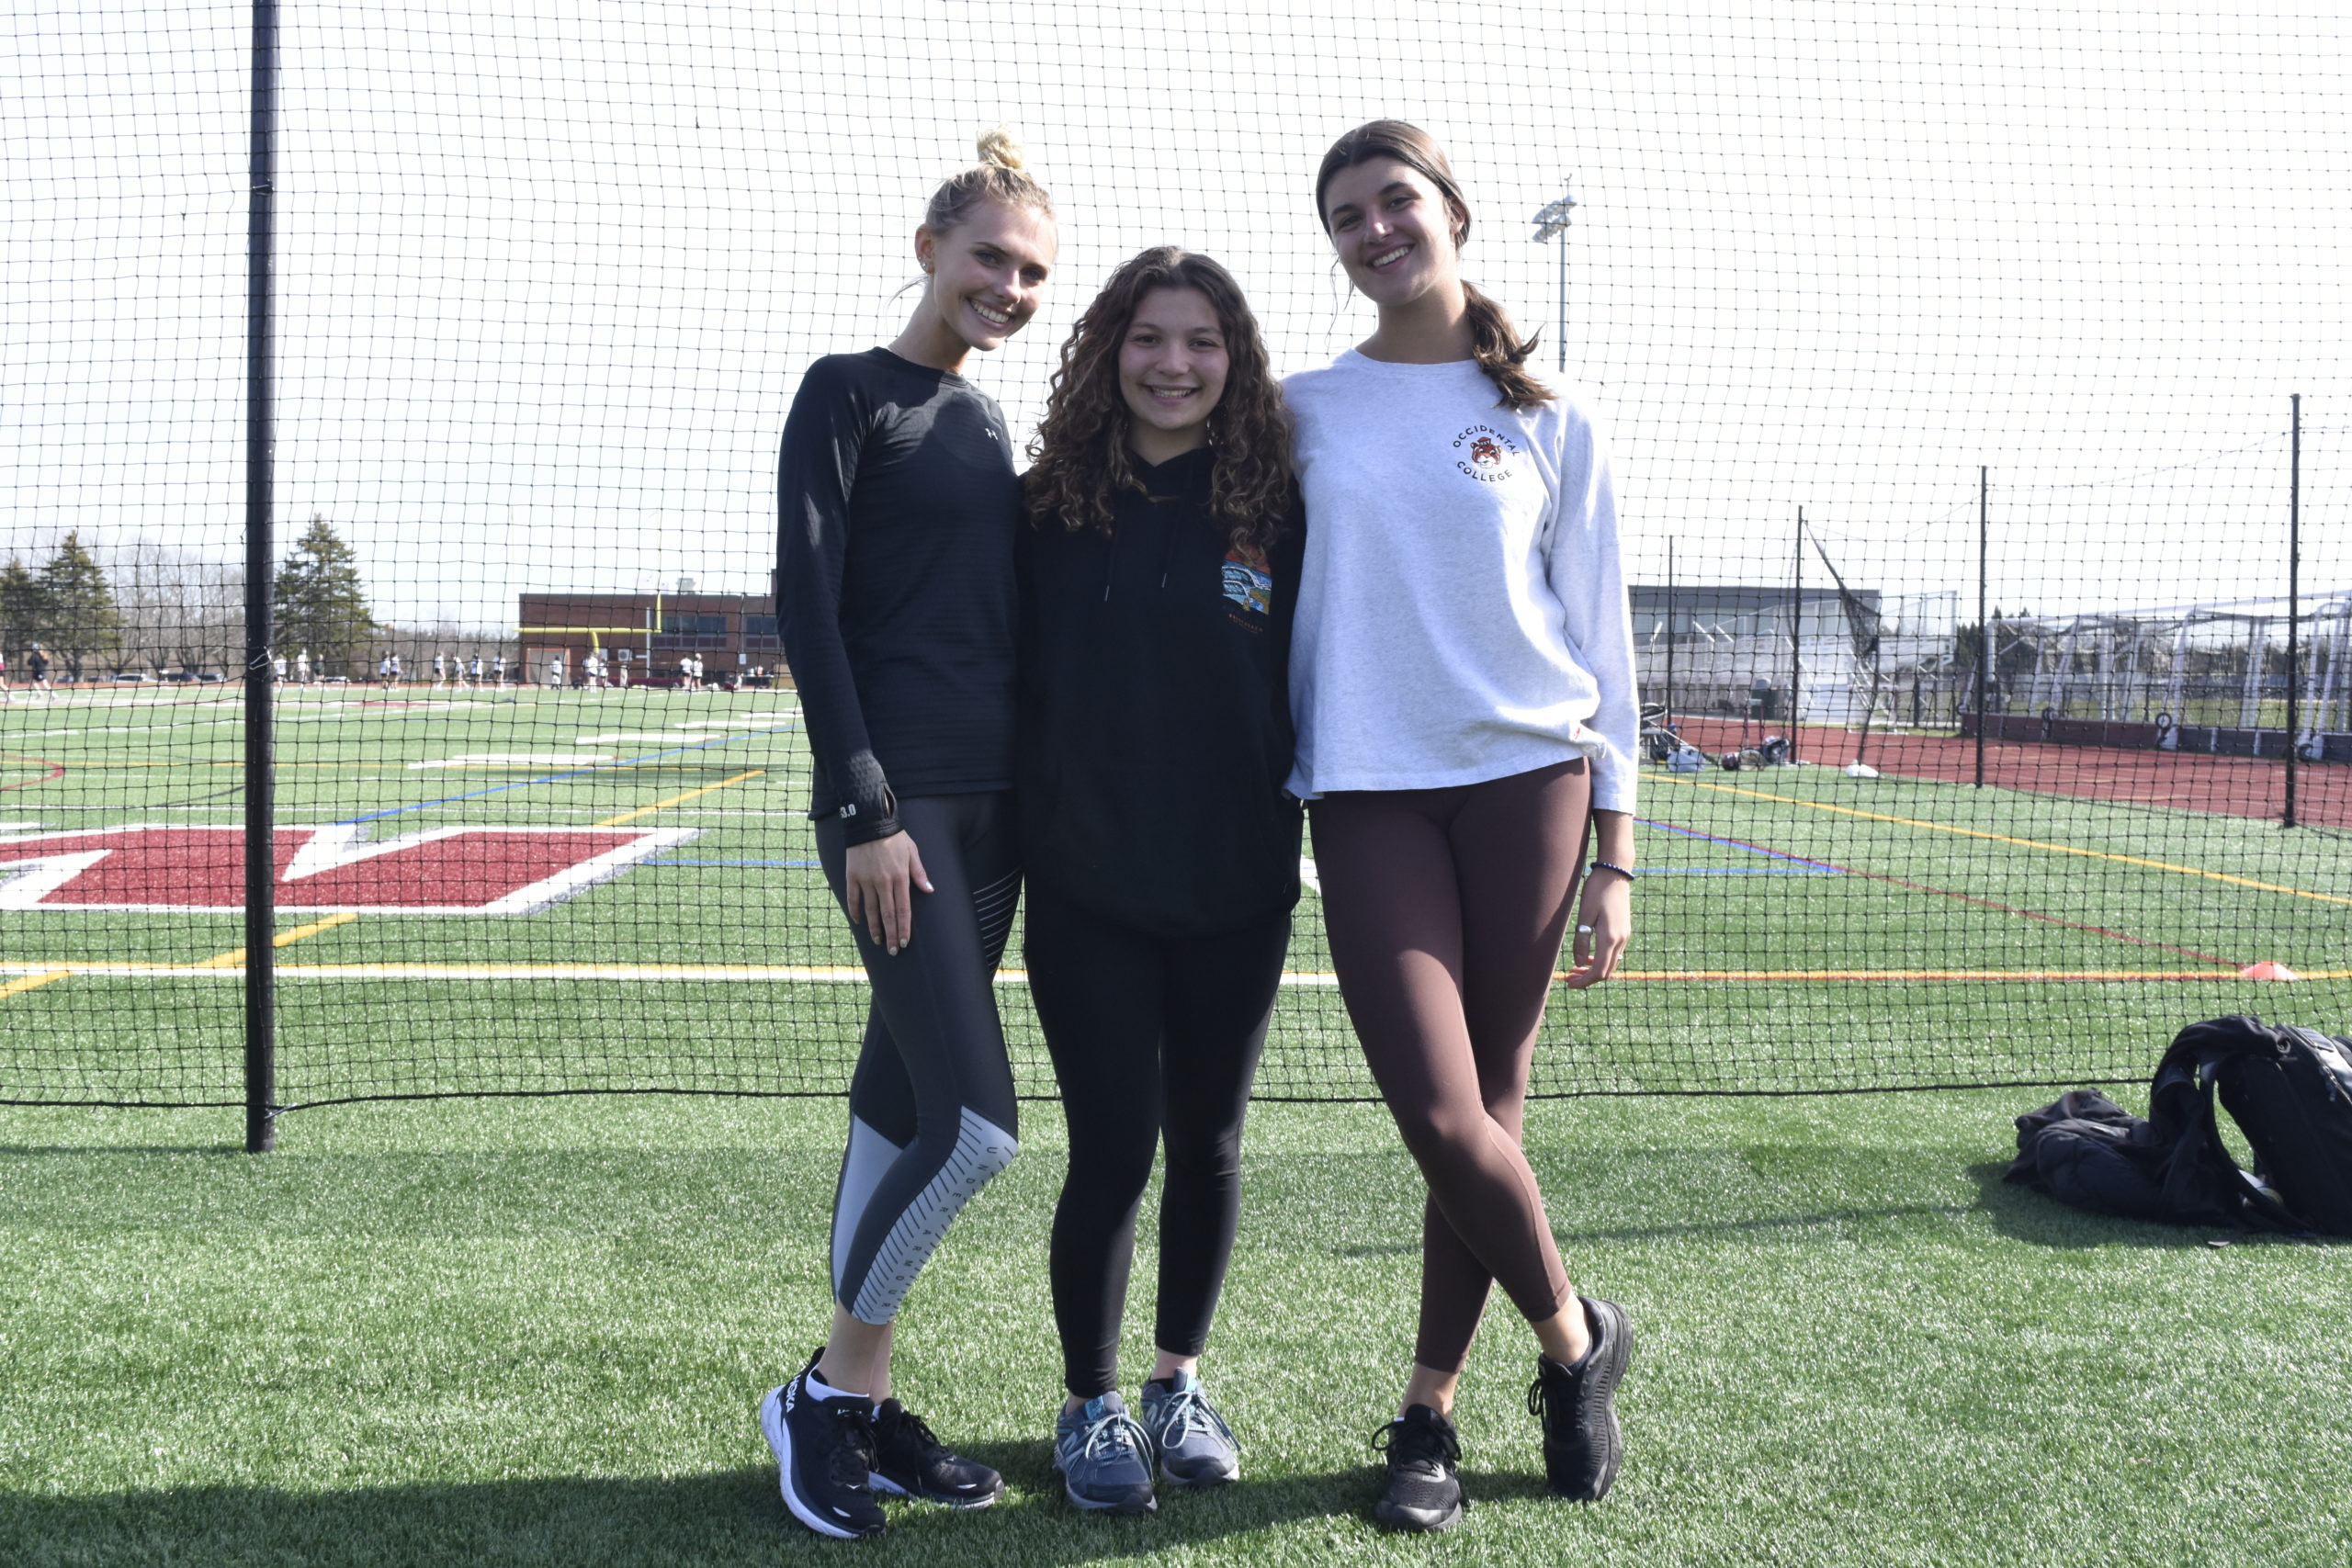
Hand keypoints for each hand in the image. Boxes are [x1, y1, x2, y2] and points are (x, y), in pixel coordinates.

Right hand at [843, 831, 931, 955]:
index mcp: (900, 877)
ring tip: (878, 941)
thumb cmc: (894, 837)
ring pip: (871, 910)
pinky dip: (855, 912)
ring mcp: (866, 880)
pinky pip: (853, 898)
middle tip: (893, 951)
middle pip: (887, 915)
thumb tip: (929, 890)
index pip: (903, 909)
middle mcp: (883, 882)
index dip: (904, 928)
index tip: (905, 942)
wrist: (869, 823)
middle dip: (891, 935)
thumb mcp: (912, 852)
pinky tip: (859, 923)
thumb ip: (919, 873)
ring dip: (874, 928)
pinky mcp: (852, 876)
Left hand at [1562, 867, 1631, 988]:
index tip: (1570, 984)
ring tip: (1576, 969)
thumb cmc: (1596, 891)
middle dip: (1588, 978)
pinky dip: (1601, 960)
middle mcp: (1621, 940)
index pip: (1599, 971)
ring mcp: (1625, 936)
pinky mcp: (1625, 931)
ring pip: (1611, 963)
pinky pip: (1614, 953)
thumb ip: (1581, 941)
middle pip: (1606, 971)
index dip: (1585, 981)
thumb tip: (1579, 963)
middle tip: (1570, 978)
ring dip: (1594, 969)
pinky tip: (1588, 957)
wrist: (1615, 874)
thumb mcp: (1584, 916)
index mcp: (1610, 938)